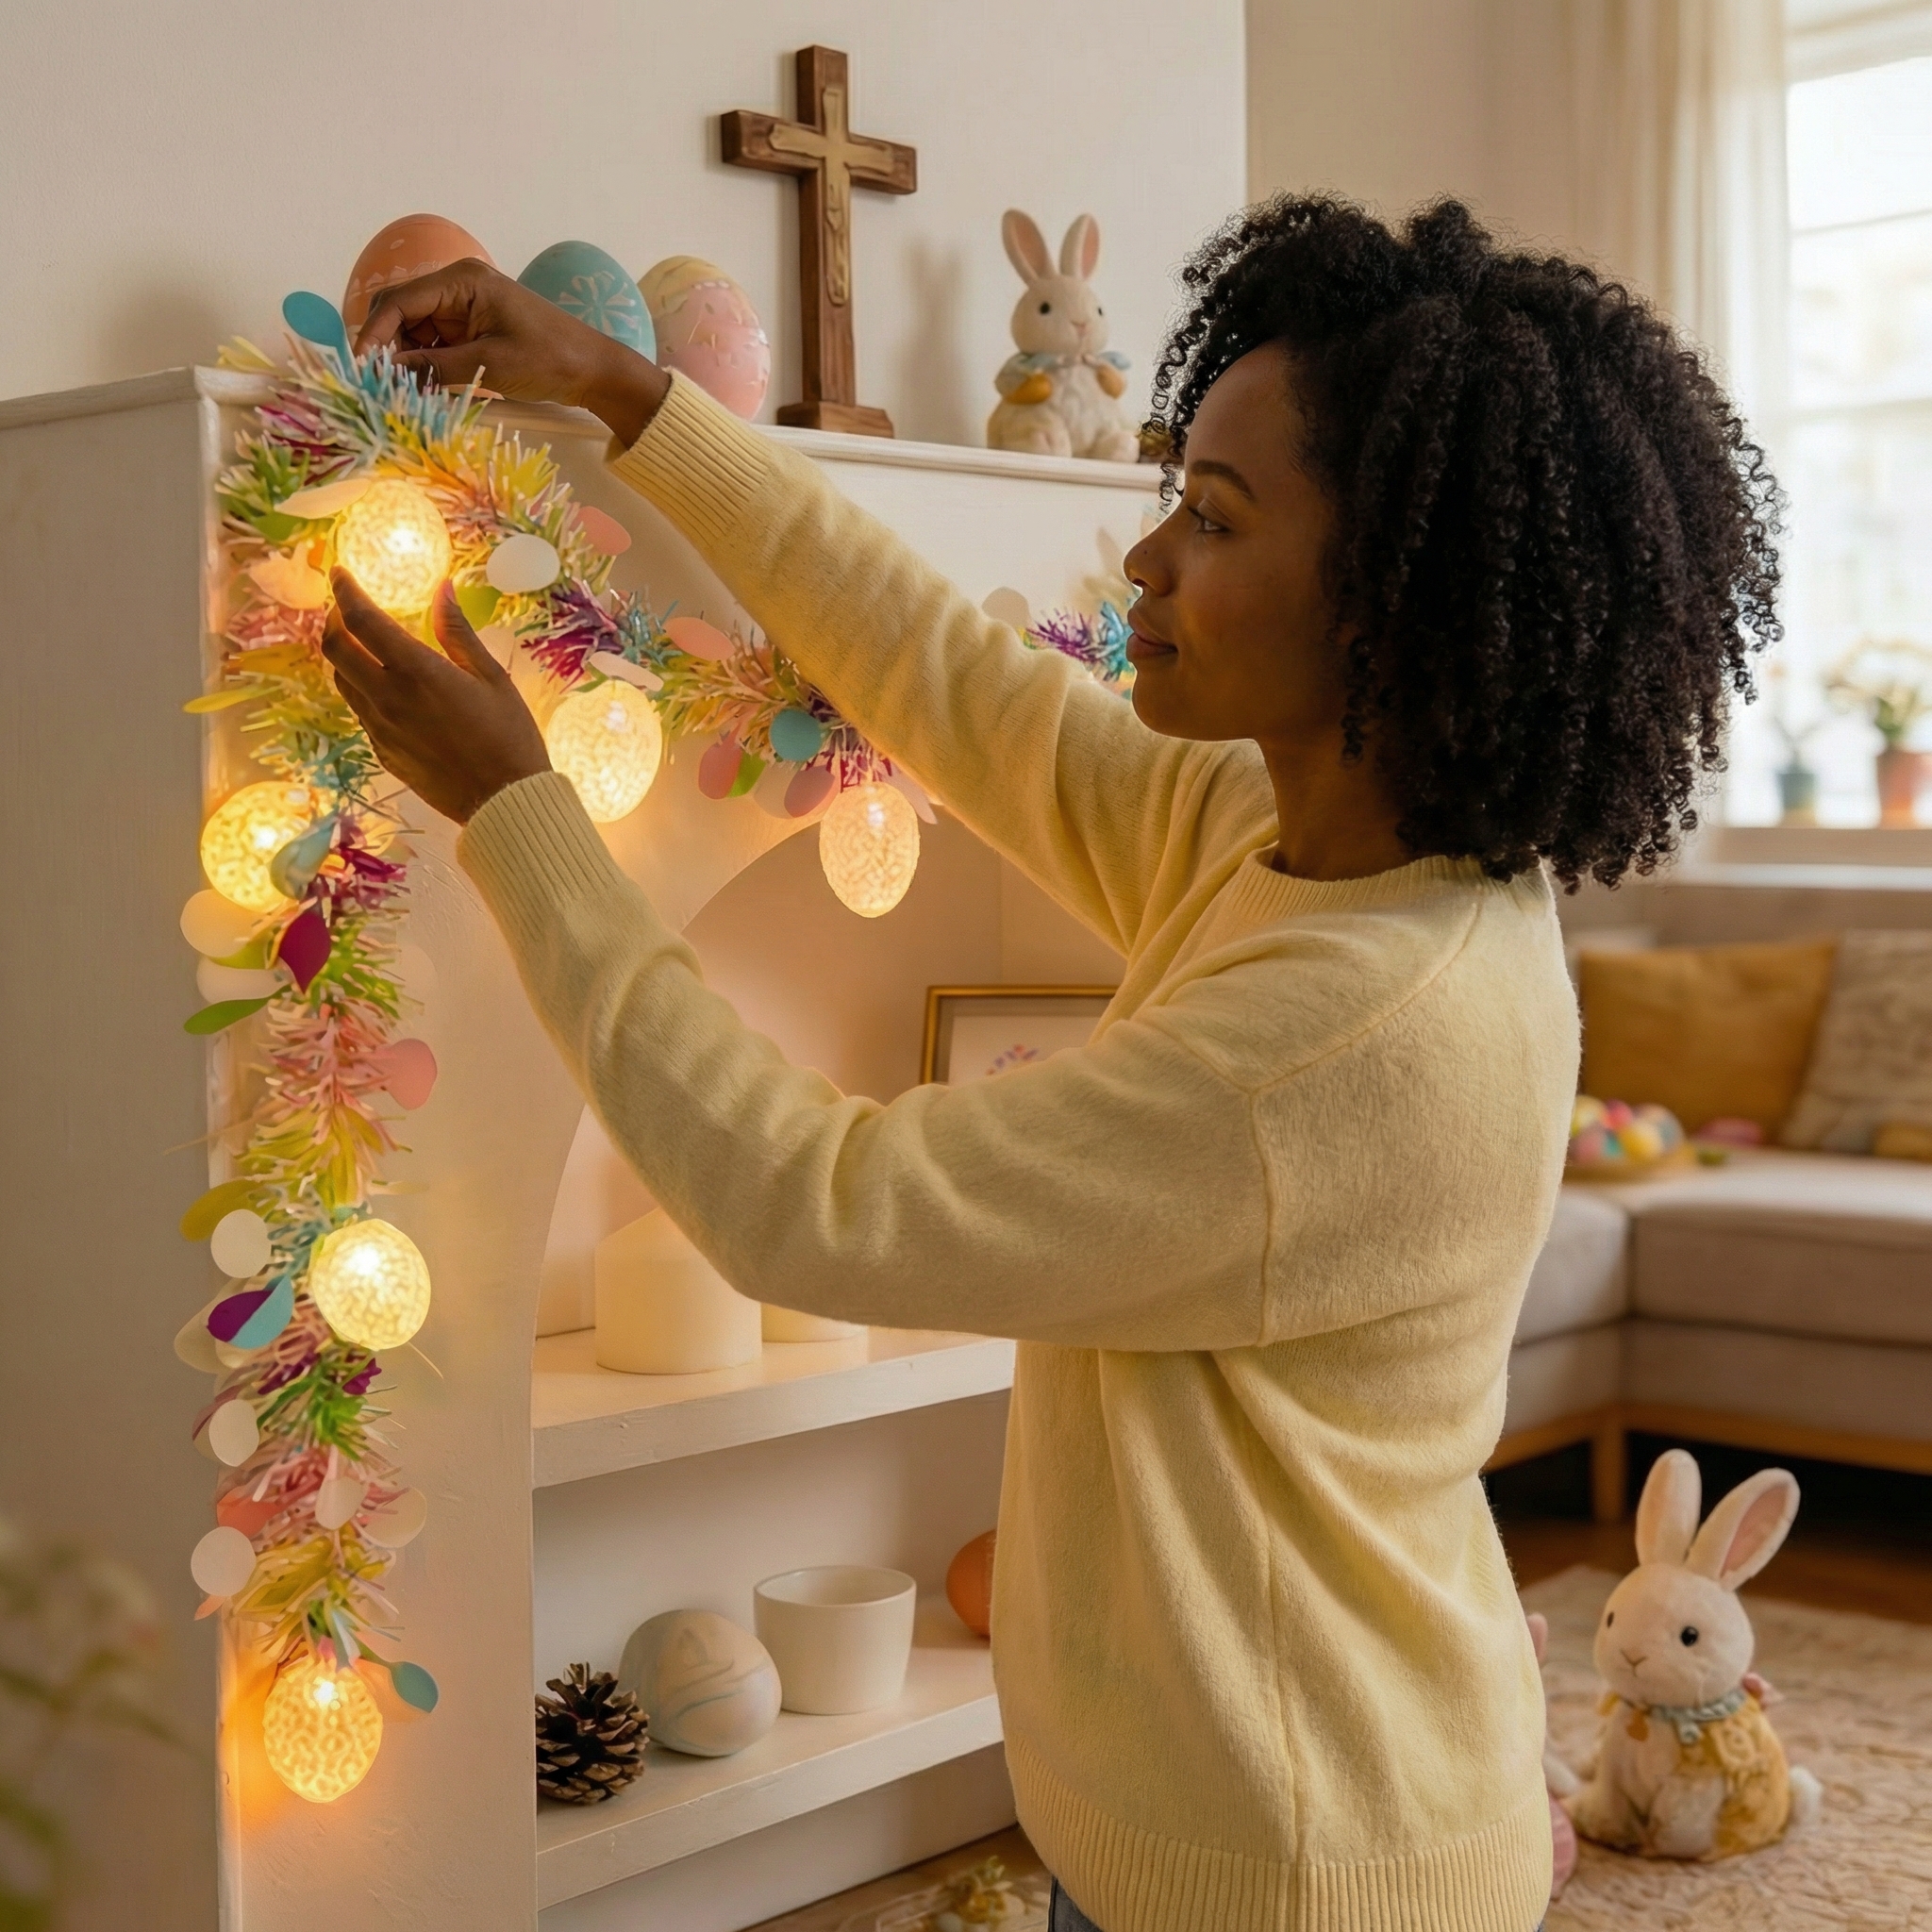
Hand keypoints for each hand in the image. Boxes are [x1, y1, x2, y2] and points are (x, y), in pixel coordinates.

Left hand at [322, 569, 552, 824]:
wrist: (503, 801)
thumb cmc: (509, 736)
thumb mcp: (492, 677)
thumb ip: (458, 632)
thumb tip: (442, 589)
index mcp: (417, 672)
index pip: (361, 620)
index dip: (345, 592)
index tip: (342, 574)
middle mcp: (388, 698)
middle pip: (335, 648)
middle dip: (334, 620)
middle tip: (348, 608)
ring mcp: (380, 728)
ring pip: (342, 680)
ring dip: (345, 654)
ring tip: (365, 644)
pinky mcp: (383, 751)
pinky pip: (360, 710)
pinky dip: (362, 687)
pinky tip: (386, 685)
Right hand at [355, 259, 670, 447]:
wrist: (593, 369)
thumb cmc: (549, 359)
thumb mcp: (489, 365)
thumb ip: (436, 367)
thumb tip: (390, 373)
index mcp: (463, 280)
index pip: (400, 301)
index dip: (375, 333)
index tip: (361, 366)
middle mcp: (458, 286)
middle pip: (401, 311)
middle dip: (386, 345)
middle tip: (376, 383)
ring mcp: (464, 307)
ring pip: (414, 329)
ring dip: (403, 357)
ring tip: (398, 390)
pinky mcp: (471, 328)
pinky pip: (434, 342)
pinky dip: (423, 363)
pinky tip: (419, 386)